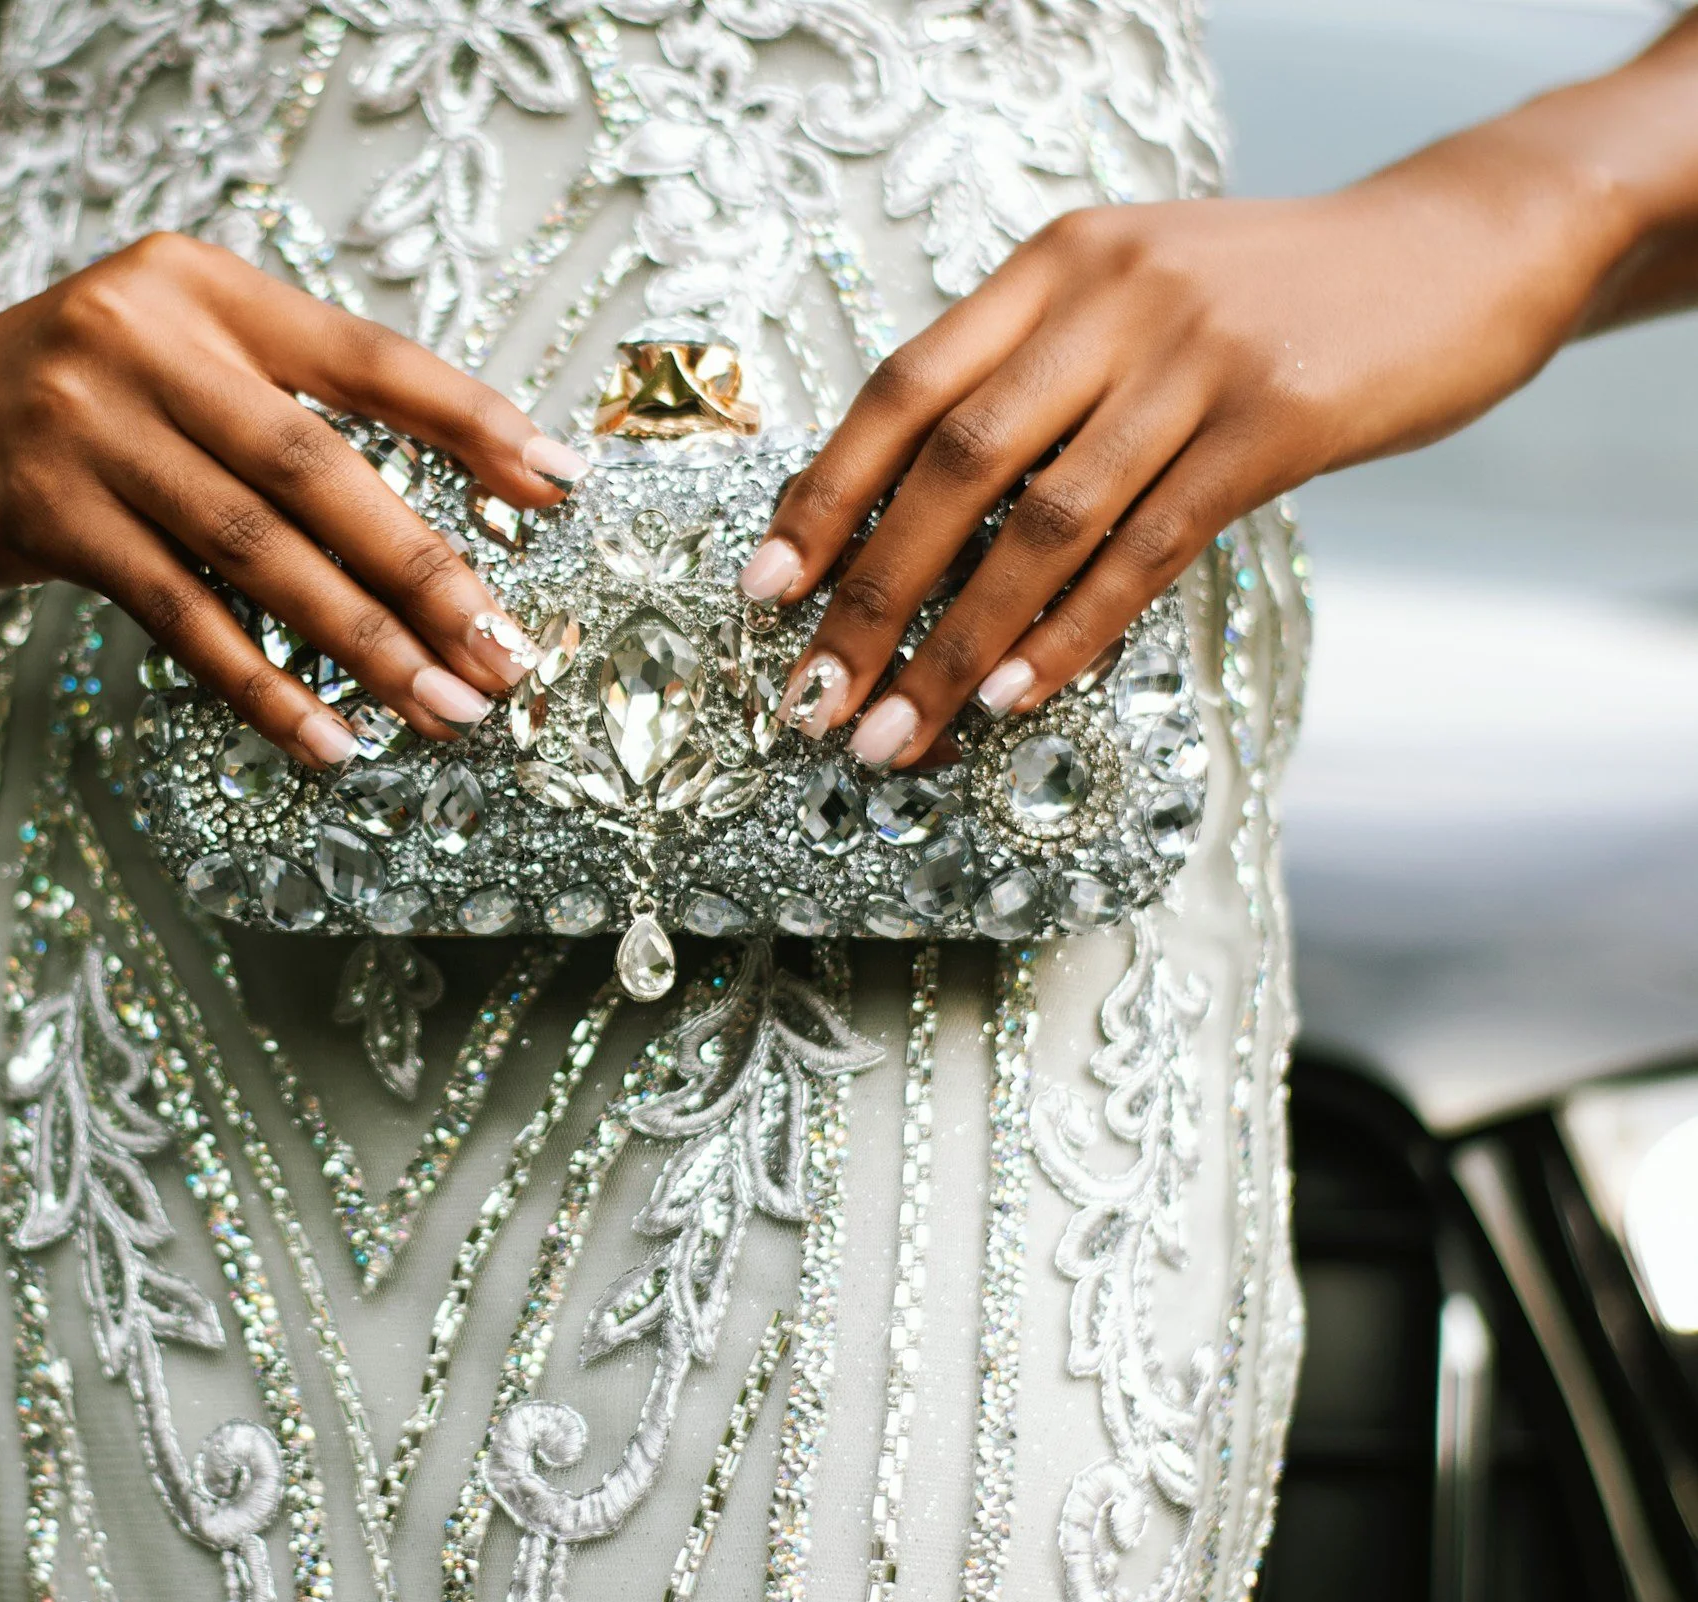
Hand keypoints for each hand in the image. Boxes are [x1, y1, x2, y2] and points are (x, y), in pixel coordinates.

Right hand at [0, 232, 587, 765]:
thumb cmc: (83, 397)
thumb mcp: (182, 358)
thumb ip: (295, 406)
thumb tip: (463, 506)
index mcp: (207, 287)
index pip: (366, 358)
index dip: (470, 422)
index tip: (561, 489)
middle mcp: (146, 338)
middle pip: (317, 467)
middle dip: (426, 570)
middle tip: (508, 654)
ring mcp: (86, 423)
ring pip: (255, 550)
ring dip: (361, 642)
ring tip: (442, 709)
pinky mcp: (45, 510)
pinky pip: (178, 614)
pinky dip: (259, 683)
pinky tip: (325, 737)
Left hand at [742, 172, 1621, 768]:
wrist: (1460, 247)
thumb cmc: (1271, 295)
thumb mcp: (1131, 295)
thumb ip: (1033, 378)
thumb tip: (907, 518)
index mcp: (1053, 264)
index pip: (902, 389)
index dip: (823, 496)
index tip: (764, 592)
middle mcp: (1110, 298)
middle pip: (952, 465)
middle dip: (869, 596)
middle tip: (812, 698)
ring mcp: (1198, 357)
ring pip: (1044, 524)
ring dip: (955, 644)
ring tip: (895, 731)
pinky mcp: (1280, 421)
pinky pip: (1149, 549)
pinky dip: (1070, 632)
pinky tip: (1011, 698)